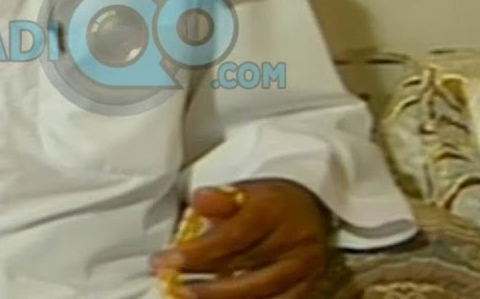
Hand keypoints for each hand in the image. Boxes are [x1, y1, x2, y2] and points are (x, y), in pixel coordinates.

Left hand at [151, 180, 328, 297]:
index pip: (233, 236)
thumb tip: (197, 200)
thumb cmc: (271, 203)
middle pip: (241, 266)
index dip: (197, 252)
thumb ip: (221, 199)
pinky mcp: (307, 288)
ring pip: (256, 292)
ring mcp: (303, 269)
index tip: (166, 260)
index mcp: (276, 210)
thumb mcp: (247, 190)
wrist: (313, 211)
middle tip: (167, 279)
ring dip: (217, 297)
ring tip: (185, 294)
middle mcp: (294, 241)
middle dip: (199, 277)